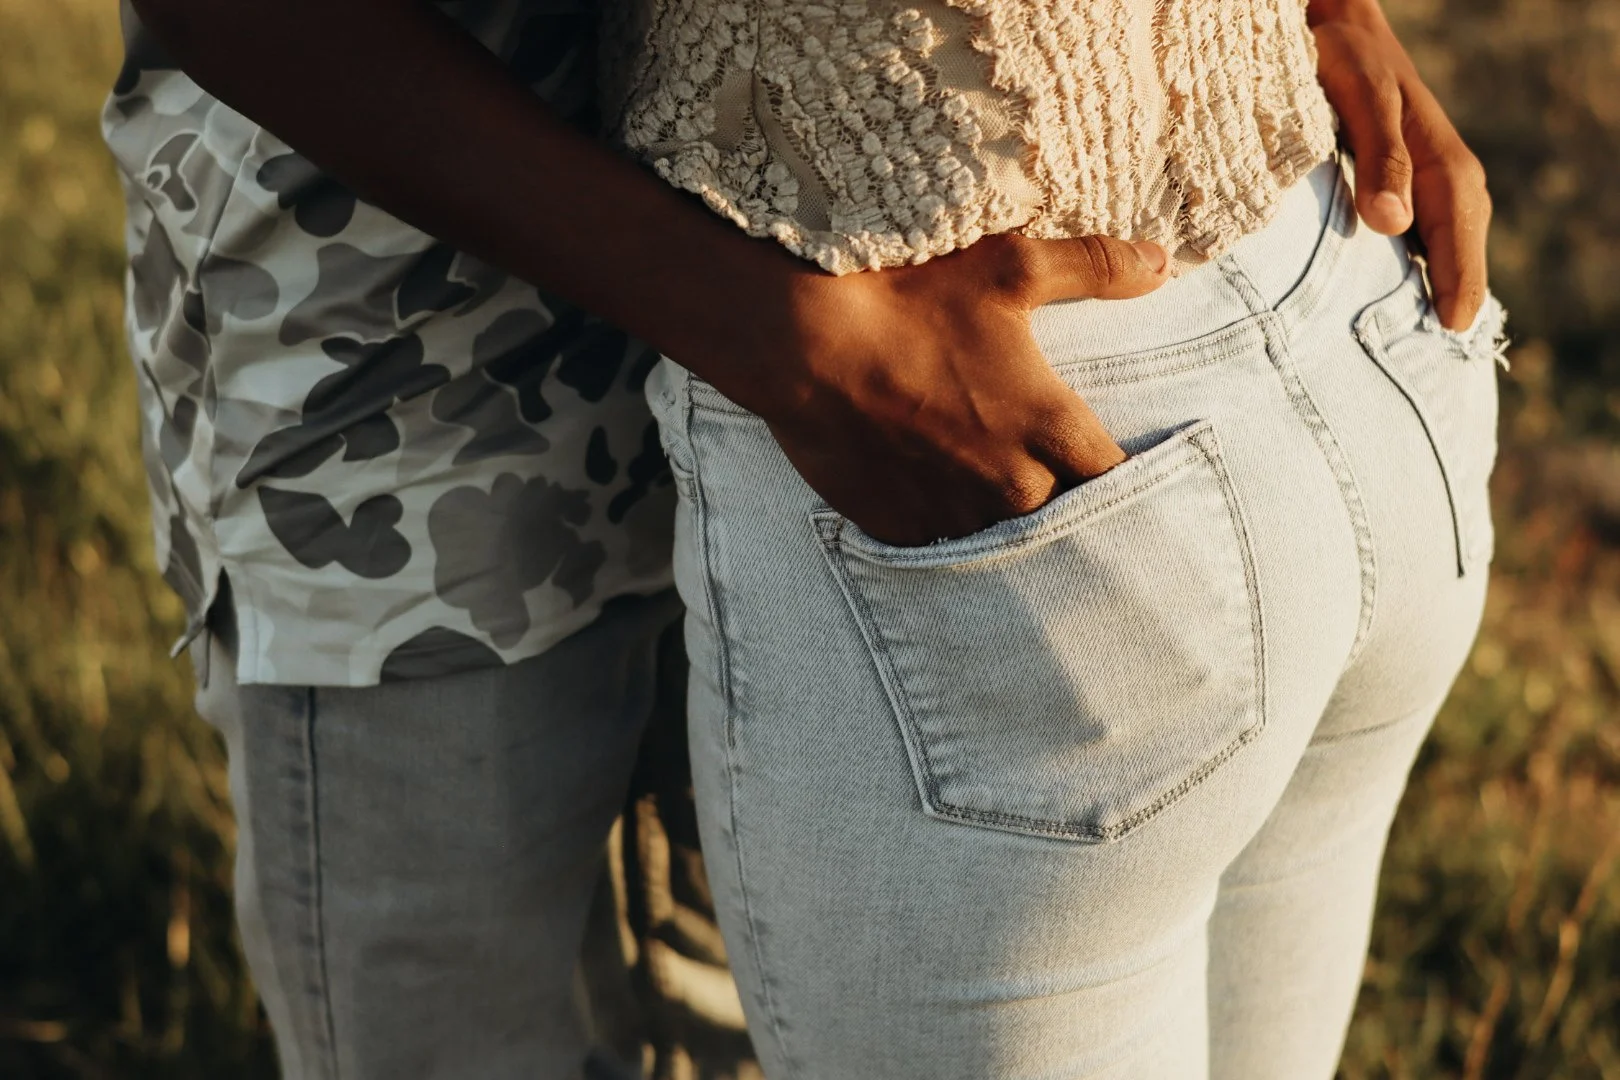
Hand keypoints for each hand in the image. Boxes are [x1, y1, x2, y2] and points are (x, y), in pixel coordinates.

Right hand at [701, 235, 1170, 546]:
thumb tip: (1163, 262)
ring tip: (986, 482)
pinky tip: (933, 492)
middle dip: (1064, 497)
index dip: (1118, 470)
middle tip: (1049, 470)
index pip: (1118, 479)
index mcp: (1048, 427)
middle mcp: (1009, 485)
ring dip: (1003, 515)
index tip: (1109, 458)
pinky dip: (944, 523)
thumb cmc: (907, 296)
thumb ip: (1094, 266)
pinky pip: (939, 543)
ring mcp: (951, 513)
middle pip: (1067, 519)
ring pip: (1003, 536)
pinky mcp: (898, 526)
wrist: (801, 338)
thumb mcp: (1009, 265)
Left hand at [1309, 0, 1491, 329]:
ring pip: (1439, 245)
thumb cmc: (1344, 54)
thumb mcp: (1359, 95)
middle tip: (1436, 359)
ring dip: (1435, 288)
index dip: (1457, 283)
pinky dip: (1415, 267)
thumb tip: (1393, 224)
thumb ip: (1379, 155)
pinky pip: (1418, 235)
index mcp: (1440, 163)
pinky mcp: (1400, 183)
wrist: (1334, 23)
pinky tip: (1396, 298)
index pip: (1458, 235)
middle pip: (1457, 249)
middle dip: (1453, 297)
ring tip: (1417, 343)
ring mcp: (1424, 182)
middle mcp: (1441, 176)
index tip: (1450, 328)